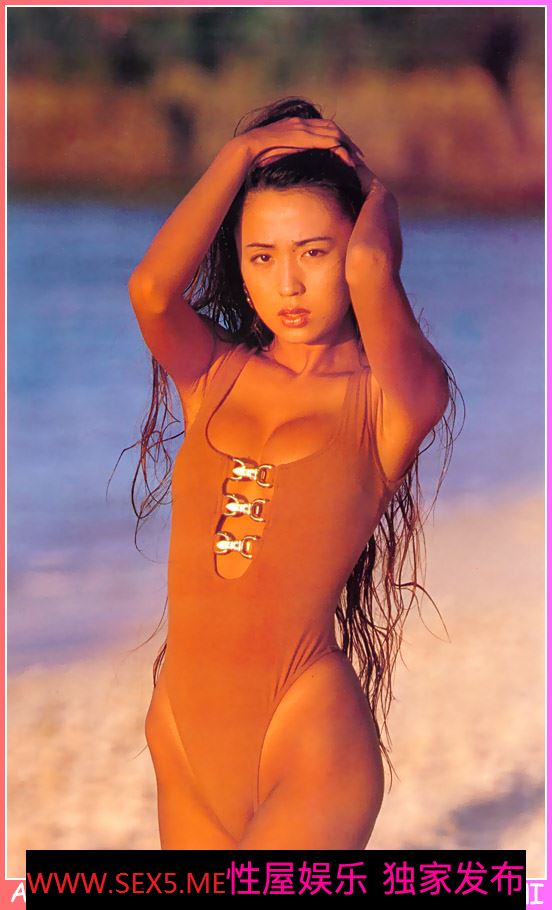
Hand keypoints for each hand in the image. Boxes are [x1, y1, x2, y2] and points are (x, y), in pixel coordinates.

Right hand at [241, 116, 365, 171]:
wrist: (245, 149)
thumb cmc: (255, 156)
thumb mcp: (275, 153)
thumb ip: (286, 154)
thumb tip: (291, 167)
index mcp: (295, 124)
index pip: (323, 127)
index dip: (338, 137)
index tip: (348, 150)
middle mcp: (301, 122)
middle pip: (332, 127)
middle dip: (348, 140)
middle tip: (360, 155)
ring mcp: (301, 127)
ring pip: (332, 132)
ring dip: (347, 144)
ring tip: (357, 158)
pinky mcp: (302, 136)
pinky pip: (324, 139)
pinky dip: (337, 146)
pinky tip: (345, 155)